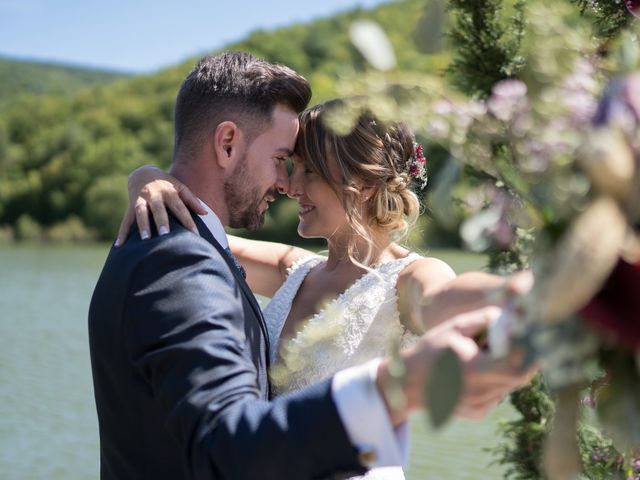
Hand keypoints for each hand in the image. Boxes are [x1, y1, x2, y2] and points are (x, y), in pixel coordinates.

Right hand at [115, 166, 205, 245]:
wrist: (143, 173)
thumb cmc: (166, 184)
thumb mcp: (180, 187)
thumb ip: (192, 200)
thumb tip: (206, 213)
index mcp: (168, 191)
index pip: (180, 207)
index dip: (188, 220)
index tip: (195, 234)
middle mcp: (154, 195)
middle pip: (158, 209)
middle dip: (161, 221)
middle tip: (165, 234)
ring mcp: (140, 200)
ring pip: (140, 212)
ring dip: (142, 225)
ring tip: (145, 239)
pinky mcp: (130, 206)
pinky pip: (126, 220)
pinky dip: (122, 232)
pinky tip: (120, 245)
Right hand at [377, 306, 534, 425]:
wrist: (408, 383)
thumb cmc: (430, 351)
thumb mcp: (452, 328)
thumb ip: (481, 319)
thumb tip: (507, 313)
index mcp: (474, 369)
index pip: (516, 366)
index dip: (529, 354)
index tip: (532, 339)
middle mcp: (480, 392)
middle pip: (517, 377)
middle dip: (521, 360)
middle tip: (517, 343)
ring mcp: (480, 405)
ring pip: (508, 385)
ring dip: (506, 369)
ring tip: (485, 356)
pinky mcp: (479, 412)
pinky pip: (498, 394)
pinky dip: (495, 381)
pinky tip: (475, 372)